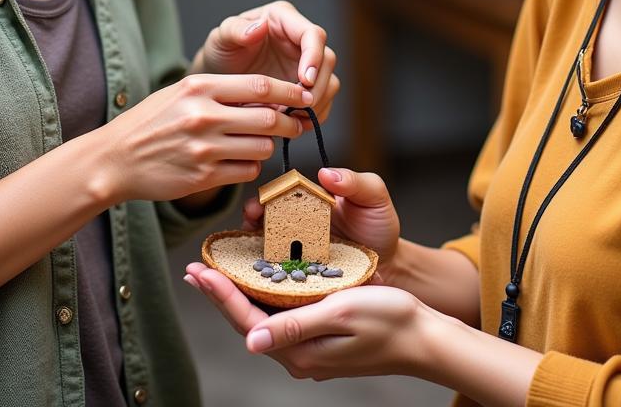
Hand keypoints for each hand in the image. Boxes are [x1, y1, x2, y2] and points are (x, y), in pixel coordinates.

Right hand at [100, 73, 311, 203]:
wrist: (114, 159)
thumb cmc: (151, 122)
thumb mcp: (182, 92)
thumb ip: (222, 91)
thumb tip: (270, 95)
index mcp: (200, 87)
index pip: (261, 85)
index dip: (290, 91)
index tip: (303, 96)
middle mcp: (204, 115)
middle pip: (270, 118)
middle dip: (291, 122)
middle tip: (297, 124)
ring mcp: (204, 148)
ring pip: (262, 147)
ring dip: (268, 145)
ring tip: (257, 143)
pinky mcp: (203, 176)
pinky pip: (247, 171)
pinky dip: (250, 166)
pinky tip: (238, 161)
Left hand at [184, 265, 430, 381]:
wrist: (424, 338)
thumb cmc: (389, 320)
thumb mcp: (341, 313)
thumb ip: (295, 325)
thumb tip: (251, 340)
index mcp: (299, 351)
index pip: (246, 320)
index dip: (219, 294)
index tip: (198, 270)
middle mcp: (298, 353)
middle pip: (248, 319)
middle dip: (220, 292)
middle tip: (196, 267)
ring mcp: (308, 347)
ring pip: (262, 316)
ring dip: (238, 292)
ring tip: (216, 270)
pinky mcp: (319, 336)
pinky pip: (281, 314)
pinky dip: (264, 294)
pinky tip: (257, 279)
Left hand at [193, 1, 339, 123]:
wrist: (220, 76)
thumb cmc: (221, 50)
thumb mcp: (221, 38)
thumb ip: (236, 30)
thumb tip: (260, 27)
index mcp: (284, 18)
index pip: (313, 34)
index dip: (314, 57)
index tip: (304, 81)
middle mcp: (301, 39)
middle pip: (327, 60)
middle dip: (316, 86)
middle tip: (297, 107)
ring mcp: (306, 64)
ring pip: (329, 82)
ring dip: (316, 103)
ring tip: (292, 118)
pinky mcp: (307, 86)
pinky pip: (322, 101)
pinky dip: (313, 115)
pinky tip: (295, 124)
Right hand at [241, 167, 400, 271]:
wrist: (389, 266)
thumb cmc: (379, 226)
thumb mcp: (374, 197)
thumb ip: (355, 181)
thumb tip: (325, 173)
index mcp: (309, 199)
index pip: (281, 191)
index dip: (267, 195)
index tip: (259, 202)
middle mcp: (296, 222)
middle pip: (264, 216)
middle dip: (251, 216)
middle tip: (250, 219)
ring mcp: (295, 250)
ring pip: (264, 244)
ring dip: (252, 243)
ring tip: (251, 244)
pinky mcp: (298, 275)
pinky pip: (277, 272)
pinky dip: (265, 271)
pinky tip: (260, 273)